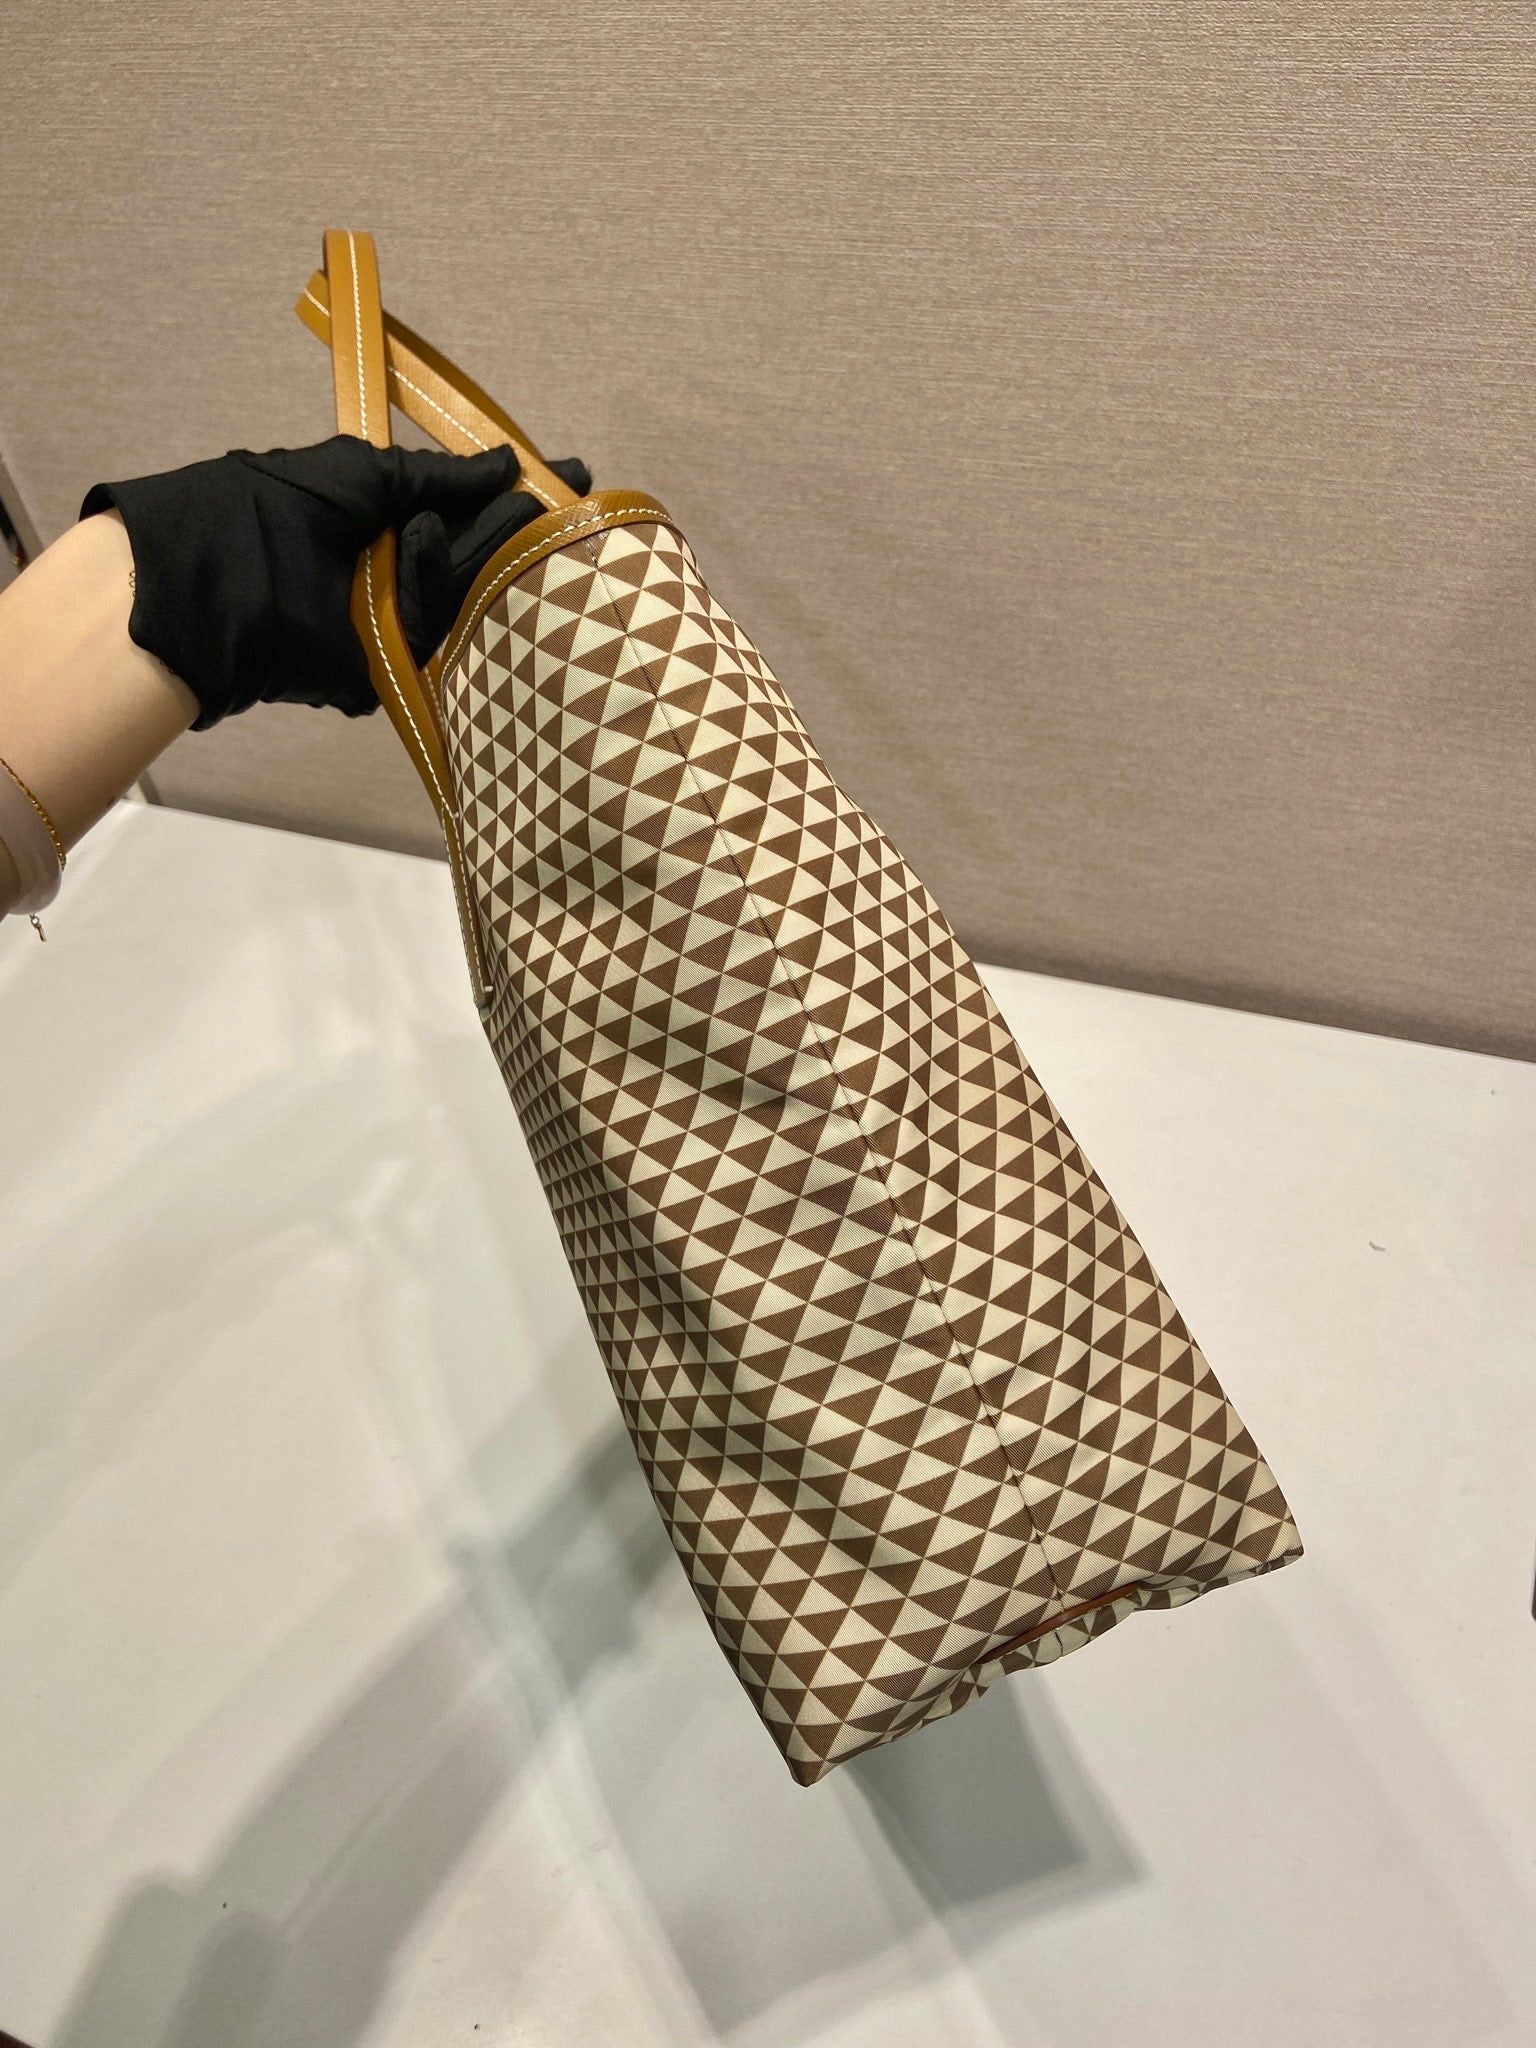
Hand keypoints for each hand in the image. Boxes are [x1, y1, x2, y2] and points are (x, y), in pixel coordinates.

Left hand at [78, 436, 590, 731]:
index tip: (578, 483)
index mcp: (387, 522)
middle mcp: (394, 575)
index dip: (520, 501)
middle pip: (479, 564)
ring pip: (465, 606)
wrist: (211, 583)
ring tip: (514, 535)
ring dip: (483, 566)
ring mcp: (390, 628)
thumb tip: (513, 461)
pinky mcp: (382, 674)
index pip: (470, 514)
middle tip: (578, 519)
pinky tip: (439, 564)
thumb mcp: (364, 473)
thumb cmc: (276, 510)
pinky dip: (438, 608)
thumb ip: (441, 476)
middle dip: (524, 539)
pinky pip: (433, 648)